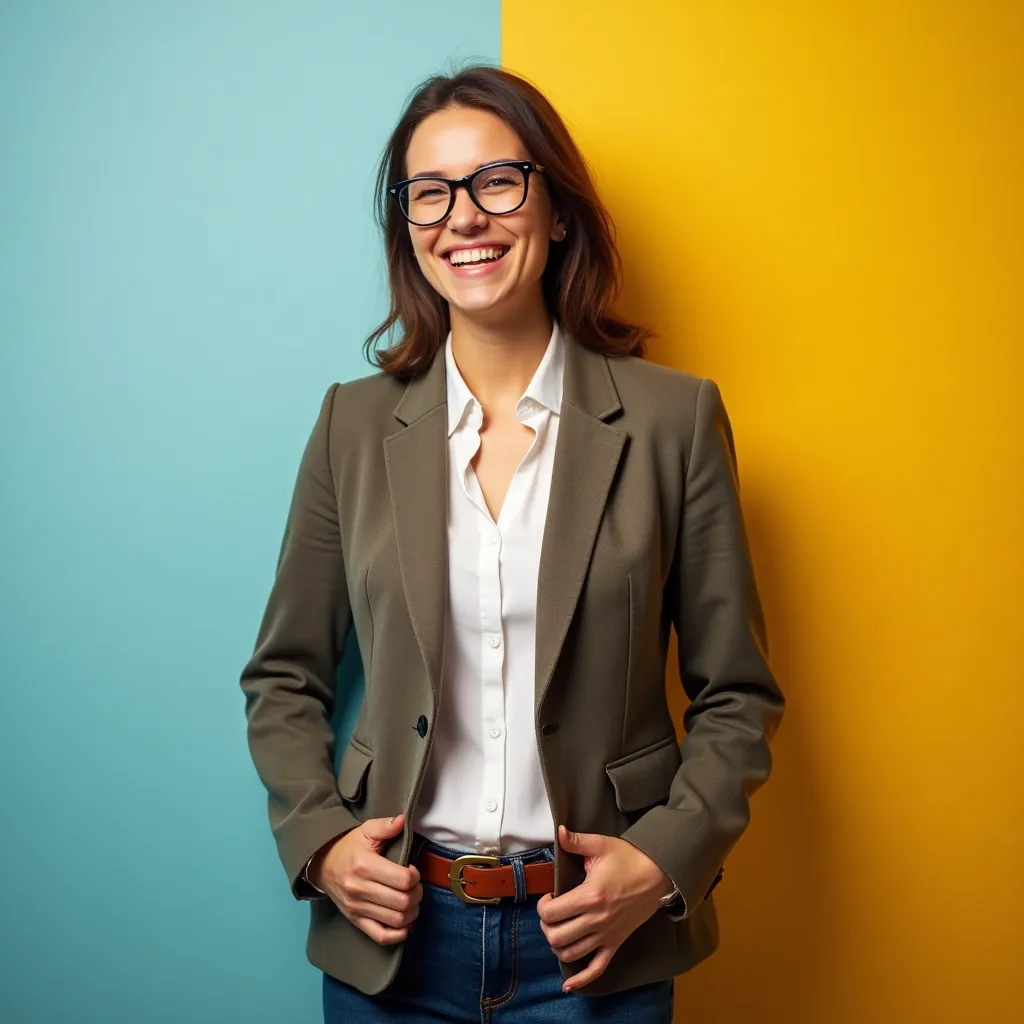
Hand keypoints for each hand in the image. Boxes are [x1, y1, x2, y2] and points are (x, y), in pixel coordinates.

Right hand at [311, 812, 422, 945]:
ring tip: (412, 901)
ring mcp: (357, 908)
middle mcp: (360, 890)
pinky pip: (381, 936)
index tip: (413, 870)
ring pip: (396, 921)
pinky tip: (406, 924)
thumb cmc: (349, 847)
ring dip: (412, 913)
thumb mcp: (366, 831)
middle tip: (416, 886)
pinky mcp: (356, 920)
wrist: (322, 864)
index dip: (415, 876)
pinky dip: (398, 935)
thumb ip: (385, 826)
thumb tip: (402, 820)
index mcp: (365, 866)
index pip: (403, 880)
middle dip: (417, 894)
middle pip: (402, 902)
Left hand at [537, 824, 673, 992]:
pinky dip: (581, 979)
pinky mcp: (616, 943)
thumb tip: (559, 831)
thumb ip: (576, 841)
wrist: (658, 874)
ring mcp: (607, 935)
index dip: (542, 907)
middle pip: (557, 937)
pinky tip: (568, 984)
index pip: (552, 913)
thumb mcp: (601, 845)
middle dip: (547, 926)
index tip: (549, 897)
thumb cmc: (629, 858)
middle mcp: (596, 920)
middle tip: (552, 913)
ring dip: (558, 945)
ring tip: (560, 930)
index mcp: (589, 896)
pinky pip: (597, 968)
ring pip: (571, 954)